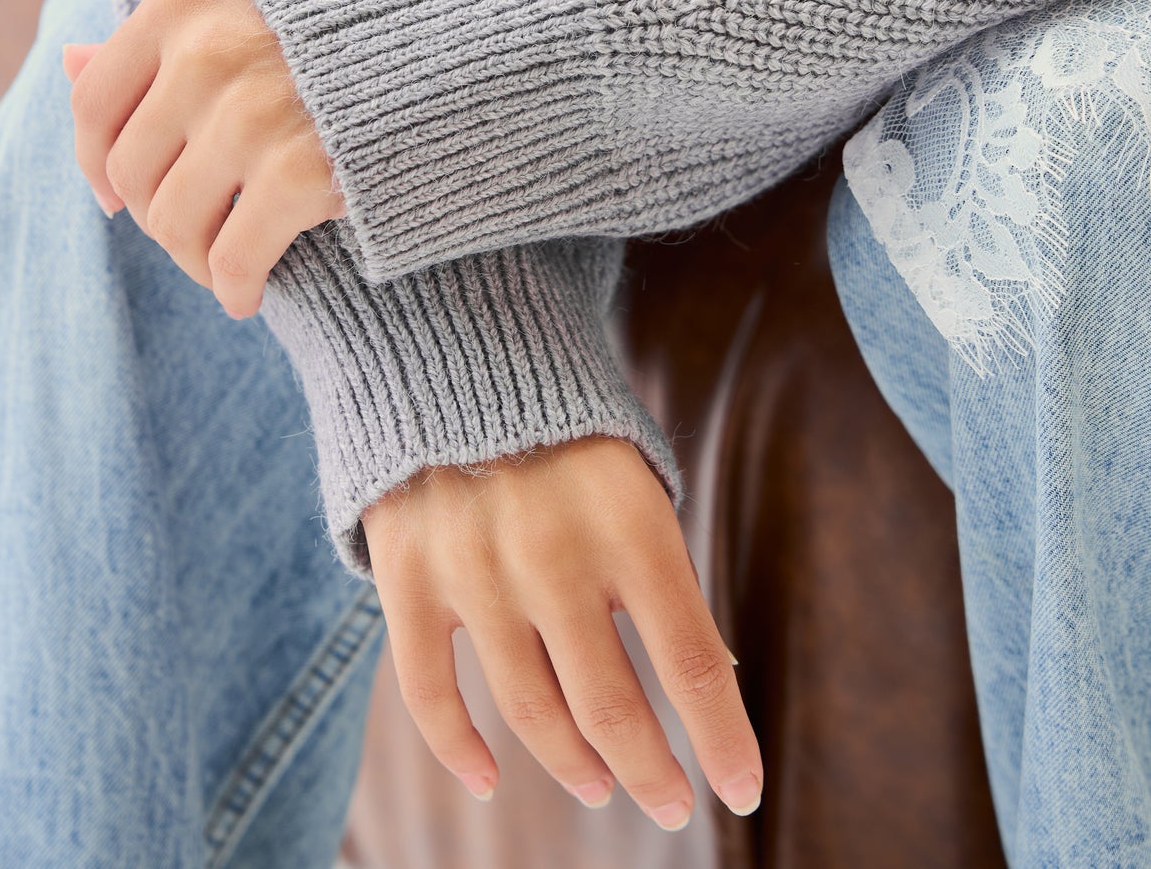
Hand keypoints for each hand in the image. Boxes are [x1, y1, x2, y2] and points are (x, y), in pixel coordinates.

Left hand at [60, 0, 344, 317]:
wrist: (478, 44)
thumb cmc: (358, 31)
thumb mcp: (252, 6)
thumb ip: (164, 41)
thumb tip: (64, 61)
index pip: (94, 99)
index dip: (96, 162)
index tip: (117, 197)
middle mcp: (208, 49)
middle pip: (132, 170)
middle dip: (157, 217)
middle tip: (197, 234)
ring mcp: (252, 112)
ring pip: (172, 223)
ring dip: (195, 258)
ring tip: (225, 264)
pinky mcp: (300, 172)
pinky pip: (231, 258)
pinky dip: (234, 286)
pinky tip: (250, 291)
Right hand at [362, 434, 762, 829]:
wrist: (452, 348)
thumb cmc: (567, 429)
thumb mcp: (637, 480)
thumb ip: (663, 573)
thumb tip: (713, 681)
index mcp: (630, 522)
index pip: (692, 662)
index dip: (723, 740)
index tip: (742, 791)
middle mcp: (553, 553)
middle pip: (612, 707)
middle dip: (651, 772)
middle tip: (672, 802)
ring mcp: (474, 568)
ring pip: (531, 711)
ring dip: (573, 764)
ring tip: (599, 784)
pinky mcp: (408, 573)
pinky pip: (430, 692)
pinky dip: (459, 749)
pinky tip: (488, 778)